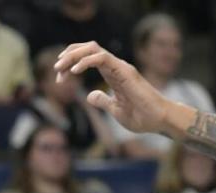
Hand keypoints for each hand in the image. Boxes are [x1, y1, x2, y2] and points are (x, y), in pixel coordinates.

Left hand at [55, 42, 172, 134]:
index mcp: (113, 74)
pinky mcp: (124, 71)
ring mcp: (121, 67)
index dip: (70, 64)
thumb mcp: (115, 110)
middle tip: (56, 69)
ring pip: (93, 49)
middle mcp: (116, 67)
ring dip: (74, 55)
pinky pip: (102, 58)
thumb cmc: (142, 117)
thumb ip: (103, 101)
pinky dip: (86, 61)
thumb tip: (89, 96)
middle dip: (69, 56)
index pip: (88, 59)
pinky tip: (74, 71)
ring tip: (60, 67)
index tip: (59, 78)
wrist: (159, 121)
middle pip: (88, 49)